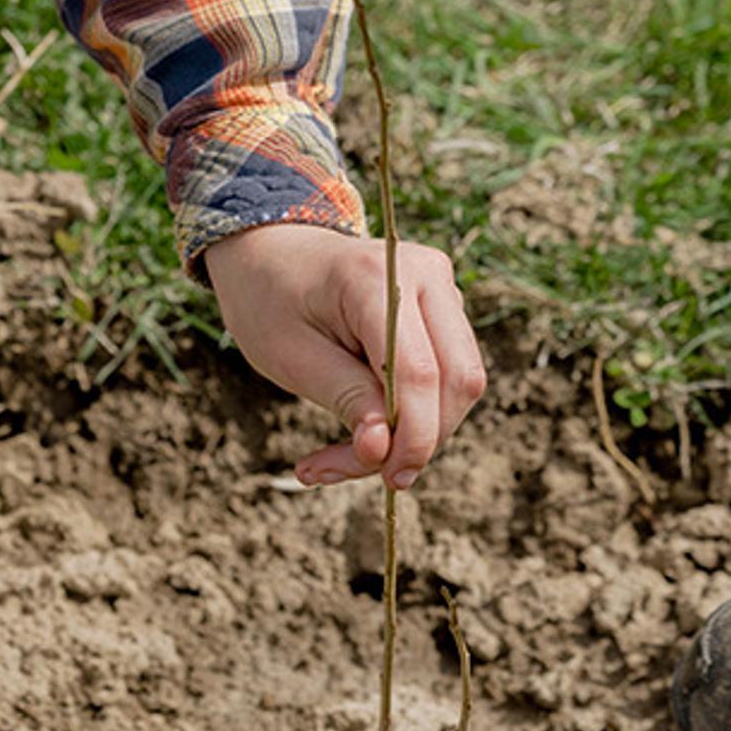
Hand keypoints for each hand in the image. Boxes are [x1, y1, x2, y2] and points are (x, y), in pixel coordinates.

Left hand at [201, 222, 487, 488]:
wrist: (271, 252)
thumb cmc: (270, 300)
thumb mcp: (290, 356)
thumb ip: (345, 398)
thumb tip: (384, 450)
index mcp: (376, 277)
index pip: (418, 371)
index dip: (413, 435)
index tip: (388, 478)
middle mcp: (425, 274)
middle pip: (458, 378)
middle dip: (422, 439)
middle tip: (362, 470)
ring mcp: (441, 287)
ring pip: (460, 382)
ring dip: (416, 432)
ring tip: (342, 457)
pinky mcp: (444, 308)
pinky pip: (447, 374)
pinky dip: (415, 414)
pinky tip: (363, 430)